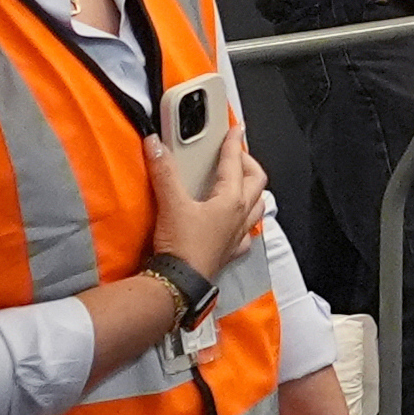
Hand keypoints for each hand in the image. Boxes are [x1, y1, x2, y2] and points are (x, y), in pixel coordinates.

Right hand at [148, 123, 269, 279]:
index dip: (234, 144)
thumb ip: (164, 172)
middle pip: (256, 182)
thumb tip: (156, 146)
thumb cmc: (182, 247)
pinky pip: (246, 234)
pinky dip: (245, 224)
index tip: (235, 131)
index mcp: (231, 200)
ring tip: (243, 184)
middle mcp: (240, 216)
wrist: (180, 283)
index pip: (235, 163)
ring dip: (253, 192)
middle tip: (237, 155)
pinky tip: (237, 224)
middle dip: (249, 165)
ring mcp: (237, 235)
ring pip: (257, 207)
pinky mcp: (229, 252)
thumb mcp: (171, 204)